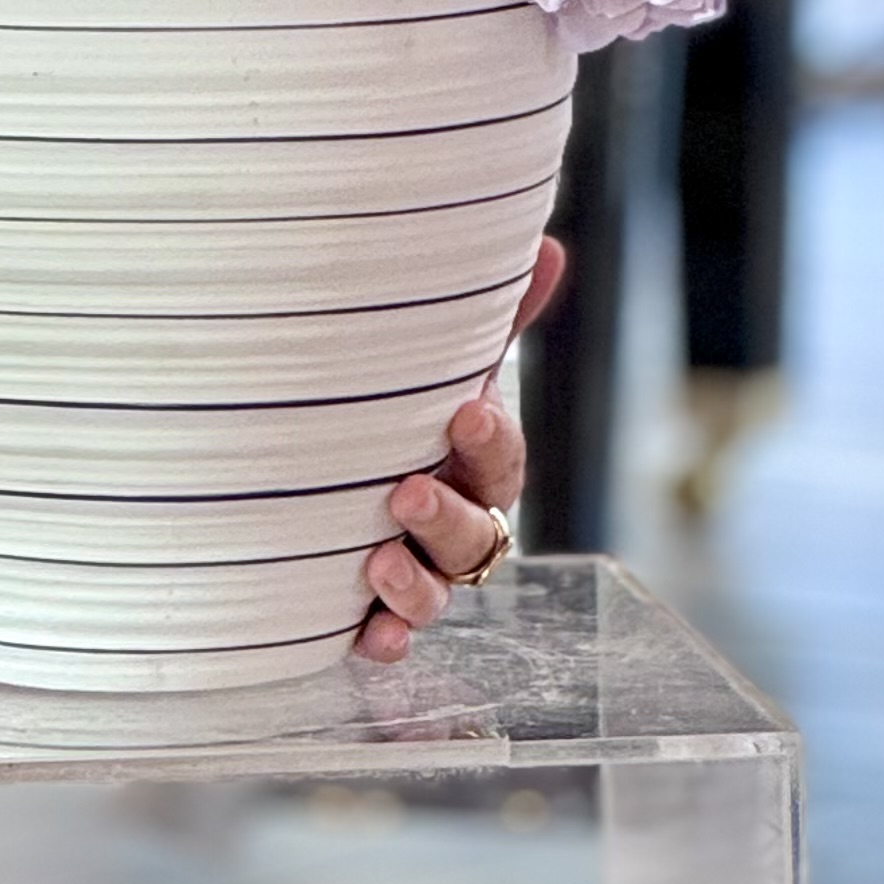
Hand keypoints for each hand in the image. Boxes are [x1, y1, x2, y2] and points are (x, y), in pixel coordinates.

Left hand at [355, 236, 565, 664]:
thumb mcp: (444, 361)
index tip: (464, 411)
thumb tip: (547, 245)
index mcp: (477, 464)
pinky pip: (391, 635)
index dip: (489, 440)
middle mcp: (458, 523)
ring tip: (378, 558)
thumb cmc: (409, 409)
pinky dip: (383, 638)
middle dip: (447, 518)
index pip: (501, 458)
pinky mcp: (375, 609)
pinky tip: (367, 636)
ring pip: (438, 590)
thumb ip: (498, 316)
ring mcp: (421, 570)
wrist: (336, 466)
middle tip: (404, 490)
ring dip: (415, 583)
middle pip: (477, 537)